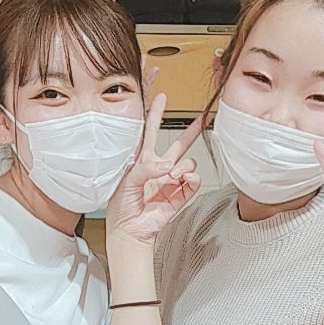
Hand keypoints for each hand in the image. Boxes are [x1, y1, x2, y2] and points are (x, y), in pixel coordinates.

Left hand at [106, 93, 201, 246]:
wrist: (129, 231)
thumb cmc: (121, 207)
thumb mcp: (127, 181)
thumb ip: (147, 169)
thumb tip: (169, 166)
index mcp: (142, 159)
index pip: (150, 130)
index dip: (155, 111)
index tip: (160, 93)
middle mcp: (158, 168)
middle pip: (178, 144)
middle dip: (190, 131)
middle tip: (202, 119)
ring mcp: (171, 181)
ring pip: (188, 163)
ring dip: (184, 166)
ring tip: (173, 175)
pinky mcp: (180, 194)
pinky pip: (193, 181)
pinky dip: (191, 180)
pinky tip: (183, 181)